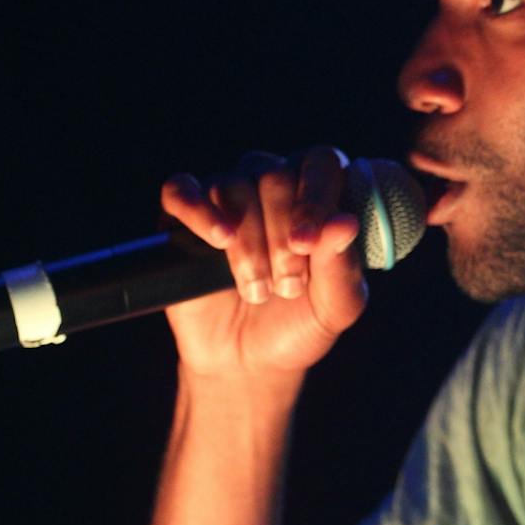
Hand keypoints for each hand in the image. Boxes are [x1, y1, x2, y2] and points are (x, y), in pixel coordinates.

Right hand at [158, 147, 368, 379]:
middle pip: (275, 175)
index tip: (306, 243)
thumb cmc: (300, 323)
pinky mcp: (182, 217)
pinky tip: (218, 239)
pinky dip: (197, 211)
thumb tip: (344, 222)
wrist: (248, 361)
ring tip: (258, 290)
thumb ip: (343, 266)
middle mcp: (272, 183)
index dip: (315, 198)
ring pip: (232, 186)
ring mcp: (226, 196)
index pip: (321, 163)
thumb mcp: (335, 306)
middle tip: (288, 287)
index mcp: (318, 193)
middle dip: (281, 237)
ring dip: (248, 244)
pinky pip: (181, 191)